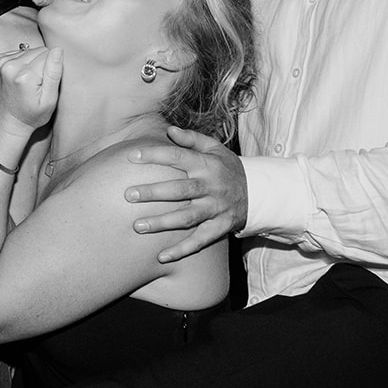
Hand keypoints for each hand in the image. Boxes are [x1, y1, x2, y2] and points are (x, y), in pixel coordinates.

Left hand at [0, 43, 60, 134]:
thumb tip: (58, 50)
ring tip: (25, 82)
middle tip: (35, 84)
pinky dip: (19, 62)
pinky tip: (17, 77)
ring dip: (29, 63)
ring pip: (27, 51)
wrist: (5, 122)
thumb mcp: (49, 100)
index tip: (44, 84)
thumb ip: (54, 73)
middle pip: (38, 50)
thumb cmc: (30, 115)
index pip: (49, 54)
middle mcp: (10, 65)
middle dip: (41, 64)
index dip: (51, 68)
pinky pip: (16, 53)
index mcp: (25, 75)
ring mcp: (0, 62)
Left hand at [123, 126, 246, 261]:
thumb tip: (170, 130)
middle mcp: (210, 187)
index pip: (177, 157)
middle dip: (153, 192)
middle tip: (128, 195)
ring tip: (137, 226)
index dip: (154, 155)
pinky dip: (181, 250)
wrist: (258, 192)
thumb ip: (192, 139)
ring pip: (187, 218)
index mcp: (206, 164)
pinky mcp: (220, 227)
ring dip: (162, 223)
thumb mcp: (215, 148)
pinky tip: (161, 257)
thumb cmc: (227, 167)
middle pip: (179, 190)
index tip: (131, 156)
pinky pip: (200, 241)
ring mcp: (215, 209)